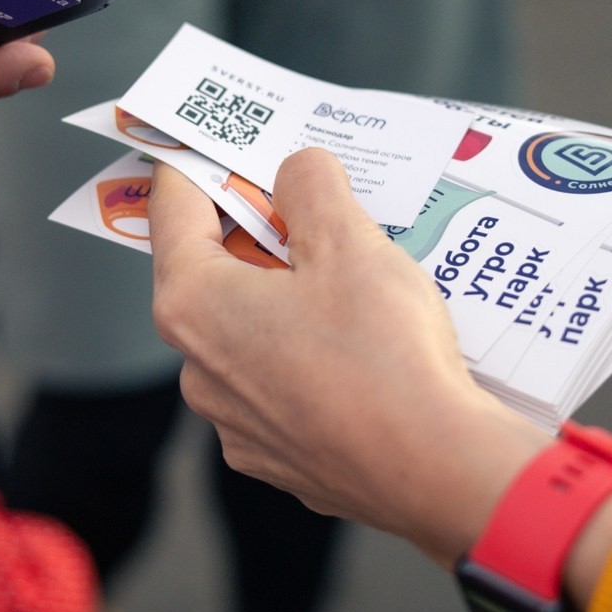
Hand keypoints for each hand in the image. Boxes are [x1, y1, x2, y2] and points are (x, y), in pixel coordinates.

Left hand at [148, 150, 552, 568]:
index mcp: (195, 304)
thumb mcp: (351, 240)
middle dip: (259, 237)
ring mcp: (234, 423)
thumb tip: (295, 172)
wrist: (436, 470)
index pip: (174, 210)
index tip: (222, 140)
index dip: (201, 164)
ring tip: (354, 284)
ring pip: (250, 335)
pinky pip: (283, 387)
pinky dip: (310, 360)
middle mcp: (198, 369)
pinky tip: (363, 350)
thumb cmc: (385, 356)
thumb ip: (310, 186)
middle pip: (213, 274)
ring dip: (288, 302)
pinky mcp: (277, 458)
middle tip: (314, 209)